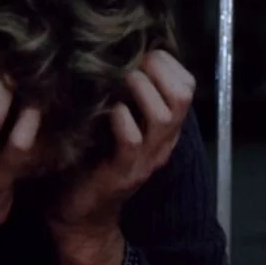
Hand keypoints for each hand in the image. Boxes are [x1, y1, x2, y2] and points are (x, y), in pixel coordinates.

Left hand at [47, 50, 195, 264]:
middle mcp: (162, 141)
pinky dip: (120, 119)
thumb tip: (115, 54)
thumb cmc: (90, 159)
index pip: (186, 84)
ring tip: (117, 79)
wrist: (79, 214)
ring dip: (139, 88)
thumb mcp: (112, 123)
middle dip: (156, 68)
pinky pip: (132, 140)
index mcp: (163, 127)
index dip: (165, 61)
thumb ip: (122, 96)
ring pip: (163, 115)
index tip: (135, 50)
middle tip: (128, 60)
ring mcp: (145, 158)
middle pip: (182, 94)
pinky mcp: (123, 172)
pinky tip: (106, 109)